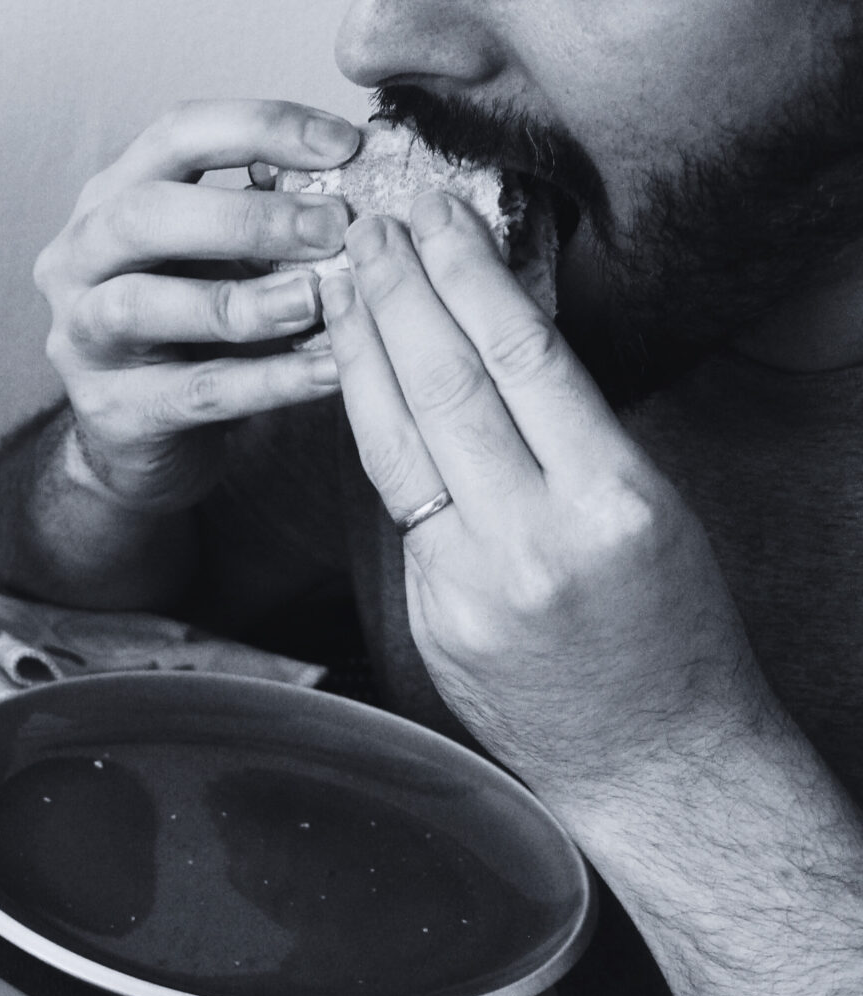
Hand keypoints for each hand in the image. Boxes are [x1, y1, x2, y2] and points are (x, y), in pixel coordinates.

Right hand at [32, 100, 360, 509]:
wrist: (138, 432)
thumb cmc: (193, 326)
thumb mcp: (223, 256)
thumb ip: (269, 212)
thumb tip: (361, 168)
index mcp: (112, 198)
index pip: (175, 135)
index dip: (259, 128)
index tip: (343, 144)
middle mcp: (78, 258)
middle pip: (144, 214)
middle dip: (246, 216)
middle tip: (333, 227)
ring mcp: (81, 335)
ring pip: (143, 305)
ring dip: (241, 300)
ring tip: (316, 299)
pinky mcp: (110, 409)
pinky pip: (193, 391)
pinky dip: (268, 380)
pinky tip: (331, 370)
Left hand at [320, 193, 768, 790]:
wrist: (656, 758)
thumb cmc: (671, 625)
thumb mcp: (648, 506)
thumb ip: (570, 431)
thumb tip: (497, 334)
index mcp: (613, 500)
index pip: (526, 360)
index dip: (468, 278)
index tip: (435, 218)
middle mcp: (539, 540)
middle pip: (448, 389)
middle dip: (398, 297)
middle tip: (366, 229)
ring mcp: (476, 584)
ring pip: (401, 443)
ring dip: (364, 355)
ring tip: (343, 285)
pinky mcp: (434, 616)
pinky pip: (397, 503)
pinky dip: (372, 431)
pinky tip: (354, 381)